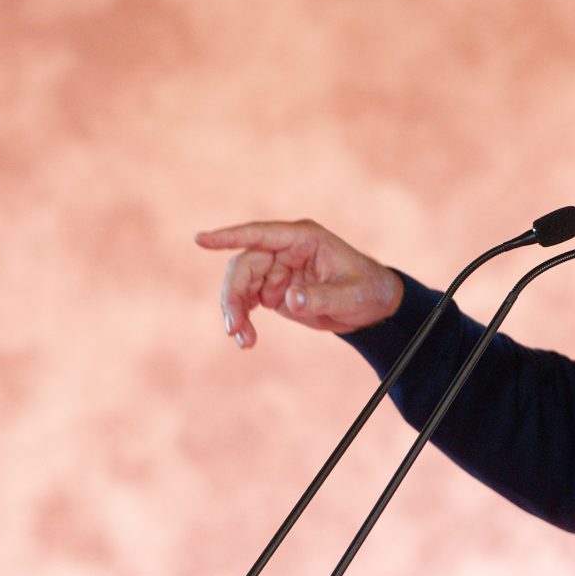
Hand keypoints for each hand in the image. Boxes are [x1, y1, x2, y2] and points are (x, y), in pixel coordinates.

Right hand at [195, 219, 402, 347]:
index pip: (259, 234)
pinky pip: (247, 301)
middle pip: (243, 266)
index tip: (201, 239)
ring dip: (235, 312)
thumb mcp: (352, 295)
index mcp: (303, 239)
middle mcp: (284, 250)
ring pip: (240, 285)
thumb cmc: (367, 290)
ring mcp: (276, 270)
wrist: (373, 307)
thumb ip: (322, 296)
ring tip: (244, 341)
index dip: (228, 236)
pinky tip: (246, 338)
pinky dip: (242, 319)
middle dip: (233, 296)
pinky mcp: (274, 290)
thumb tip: (289, 298)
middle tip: (234, 328)